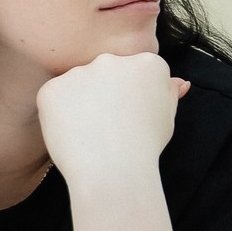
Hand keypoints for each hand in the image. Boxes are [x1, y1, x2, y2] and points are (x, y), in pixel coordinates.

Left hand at [36, 52, 185, 194]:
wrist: (113, 169)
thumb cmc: (144, 147)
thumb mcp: (166, 117)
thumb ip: (167, 94)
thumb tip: (178, 82)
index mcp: (146, 63)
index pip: (133, 71)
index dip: (129, 98)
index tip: (130, 116)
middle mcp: (113, 60)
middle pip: (104, 73)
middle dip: (104, 95)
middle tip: (108, 125)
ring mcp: (80, 72)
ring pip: (77, 83)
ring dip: (79, 102)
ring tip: (91, 130)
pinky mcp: (53, 88)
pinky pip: (53, 96)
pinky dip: (57, 113)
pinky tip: (72, 131)